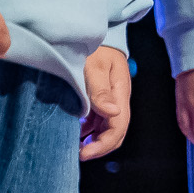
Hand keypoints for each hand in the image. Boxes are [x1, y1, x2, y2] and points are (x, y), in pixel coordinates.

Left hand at [79, 45, 131, 159]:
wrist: (93, 37)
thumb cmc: (94, 49)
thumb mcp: (94, 66)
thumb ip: (101, 90)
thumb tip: (113, 113)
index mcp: (119, 93)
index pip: (118, 127)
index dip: (103, 144)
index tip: (83, 153)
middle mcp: (118, 100)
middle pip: (116, 132)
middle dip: (100, 147)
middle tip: (78, 155)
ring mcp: (110, 101)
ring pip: (107, 130)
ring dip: (94, 141)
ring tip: (74, 147)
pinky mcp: (101, 101)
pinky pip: (98, 123)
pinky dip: (88, 132)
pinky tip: (75, 135)